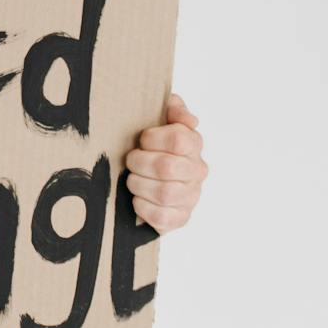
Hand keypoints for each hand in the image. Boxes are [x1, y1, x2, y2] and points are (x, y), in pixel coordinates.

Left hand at [123, 92, 207, 232]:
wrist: (152, 178)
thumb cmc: (154, 146)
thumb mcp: (162, 119)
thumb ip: (172, 108)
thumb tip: (180, 111)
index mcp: (194, 144)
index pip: (178, 139)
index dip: (152, 138)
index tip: (142, 140)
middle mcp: (197, 171)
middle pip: (166, 167)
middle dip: (139, 163)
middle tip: (131, 161)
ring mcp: (191, 197)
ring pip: (163, 193)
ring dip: (138, 185)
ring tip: (132, 179)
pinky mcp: (180, 218)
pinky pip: (161, 217)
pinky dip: (143, 208)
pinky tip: (138, 199)